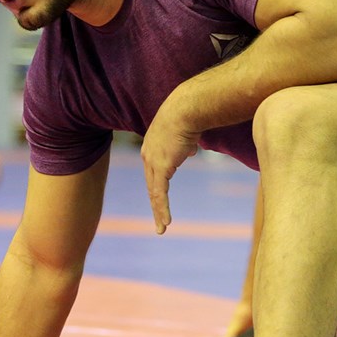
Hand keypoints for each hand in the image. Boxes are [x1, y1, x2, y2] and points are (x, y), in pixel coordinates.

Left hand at [140, 103, 199, 234]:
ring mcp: (152, 162)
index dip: (157, 185)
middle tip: (158, 220)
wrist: (186, 108)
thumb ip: (183, 144)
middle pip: (151, 185)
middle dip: (155, 204)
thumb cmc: (189, 114)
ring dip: (159, 212)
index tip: (160, 197)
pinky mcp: (161, 168)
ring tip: (162, 228)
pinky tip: (166, 222)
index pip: (153, 171)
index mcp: (152, 146)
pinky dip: (162, 209)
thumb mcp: (185, 132)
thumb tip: (187, 151)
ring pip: (154, 193)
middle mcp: (148, 155)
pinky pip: (160, 194)